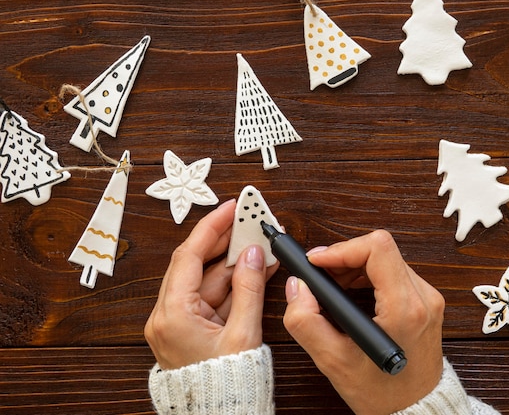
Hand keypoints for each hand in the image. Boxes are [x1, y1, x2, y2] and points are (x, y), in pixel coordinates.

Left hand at [144, 199, 278, 369]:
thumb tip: (254, 255)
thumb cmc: (225, 385)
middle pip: (194, 263)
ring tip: (256, 243)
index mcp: (171, 315)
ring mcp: (177, 321)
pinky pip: (209, 295)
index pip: (188, 256)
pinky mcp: (188, 327)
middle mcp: (167, 315)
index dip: (211, 228)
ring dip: (231, 261)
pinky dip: (230, 281)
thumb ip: (249, 289)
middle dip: (222, 241)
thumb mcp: (243, 334)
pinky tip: (250, 268)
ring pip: (204, 278)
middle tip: (245, 221)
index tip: (229, 209)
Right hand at [283, 230, 444, 414]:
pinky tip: (351, 294)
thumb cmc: (382, 394)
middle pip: (380, 249)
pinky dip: (368, 276)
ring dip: (355, 266)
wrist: (414, 411)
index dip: (342, 249)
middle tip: (321, 277)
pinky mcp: (426, 303)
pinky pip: (395, 272)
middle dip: (344, 257)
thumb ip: (306, 322)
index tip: (318, 262)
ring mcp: (428, 299)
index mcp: (405, 308)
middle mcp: (423, 298)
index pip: (377, 248)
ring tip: (333, 287)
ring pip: (387, 258)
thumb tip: (297, 288)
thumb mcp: (334, 362)